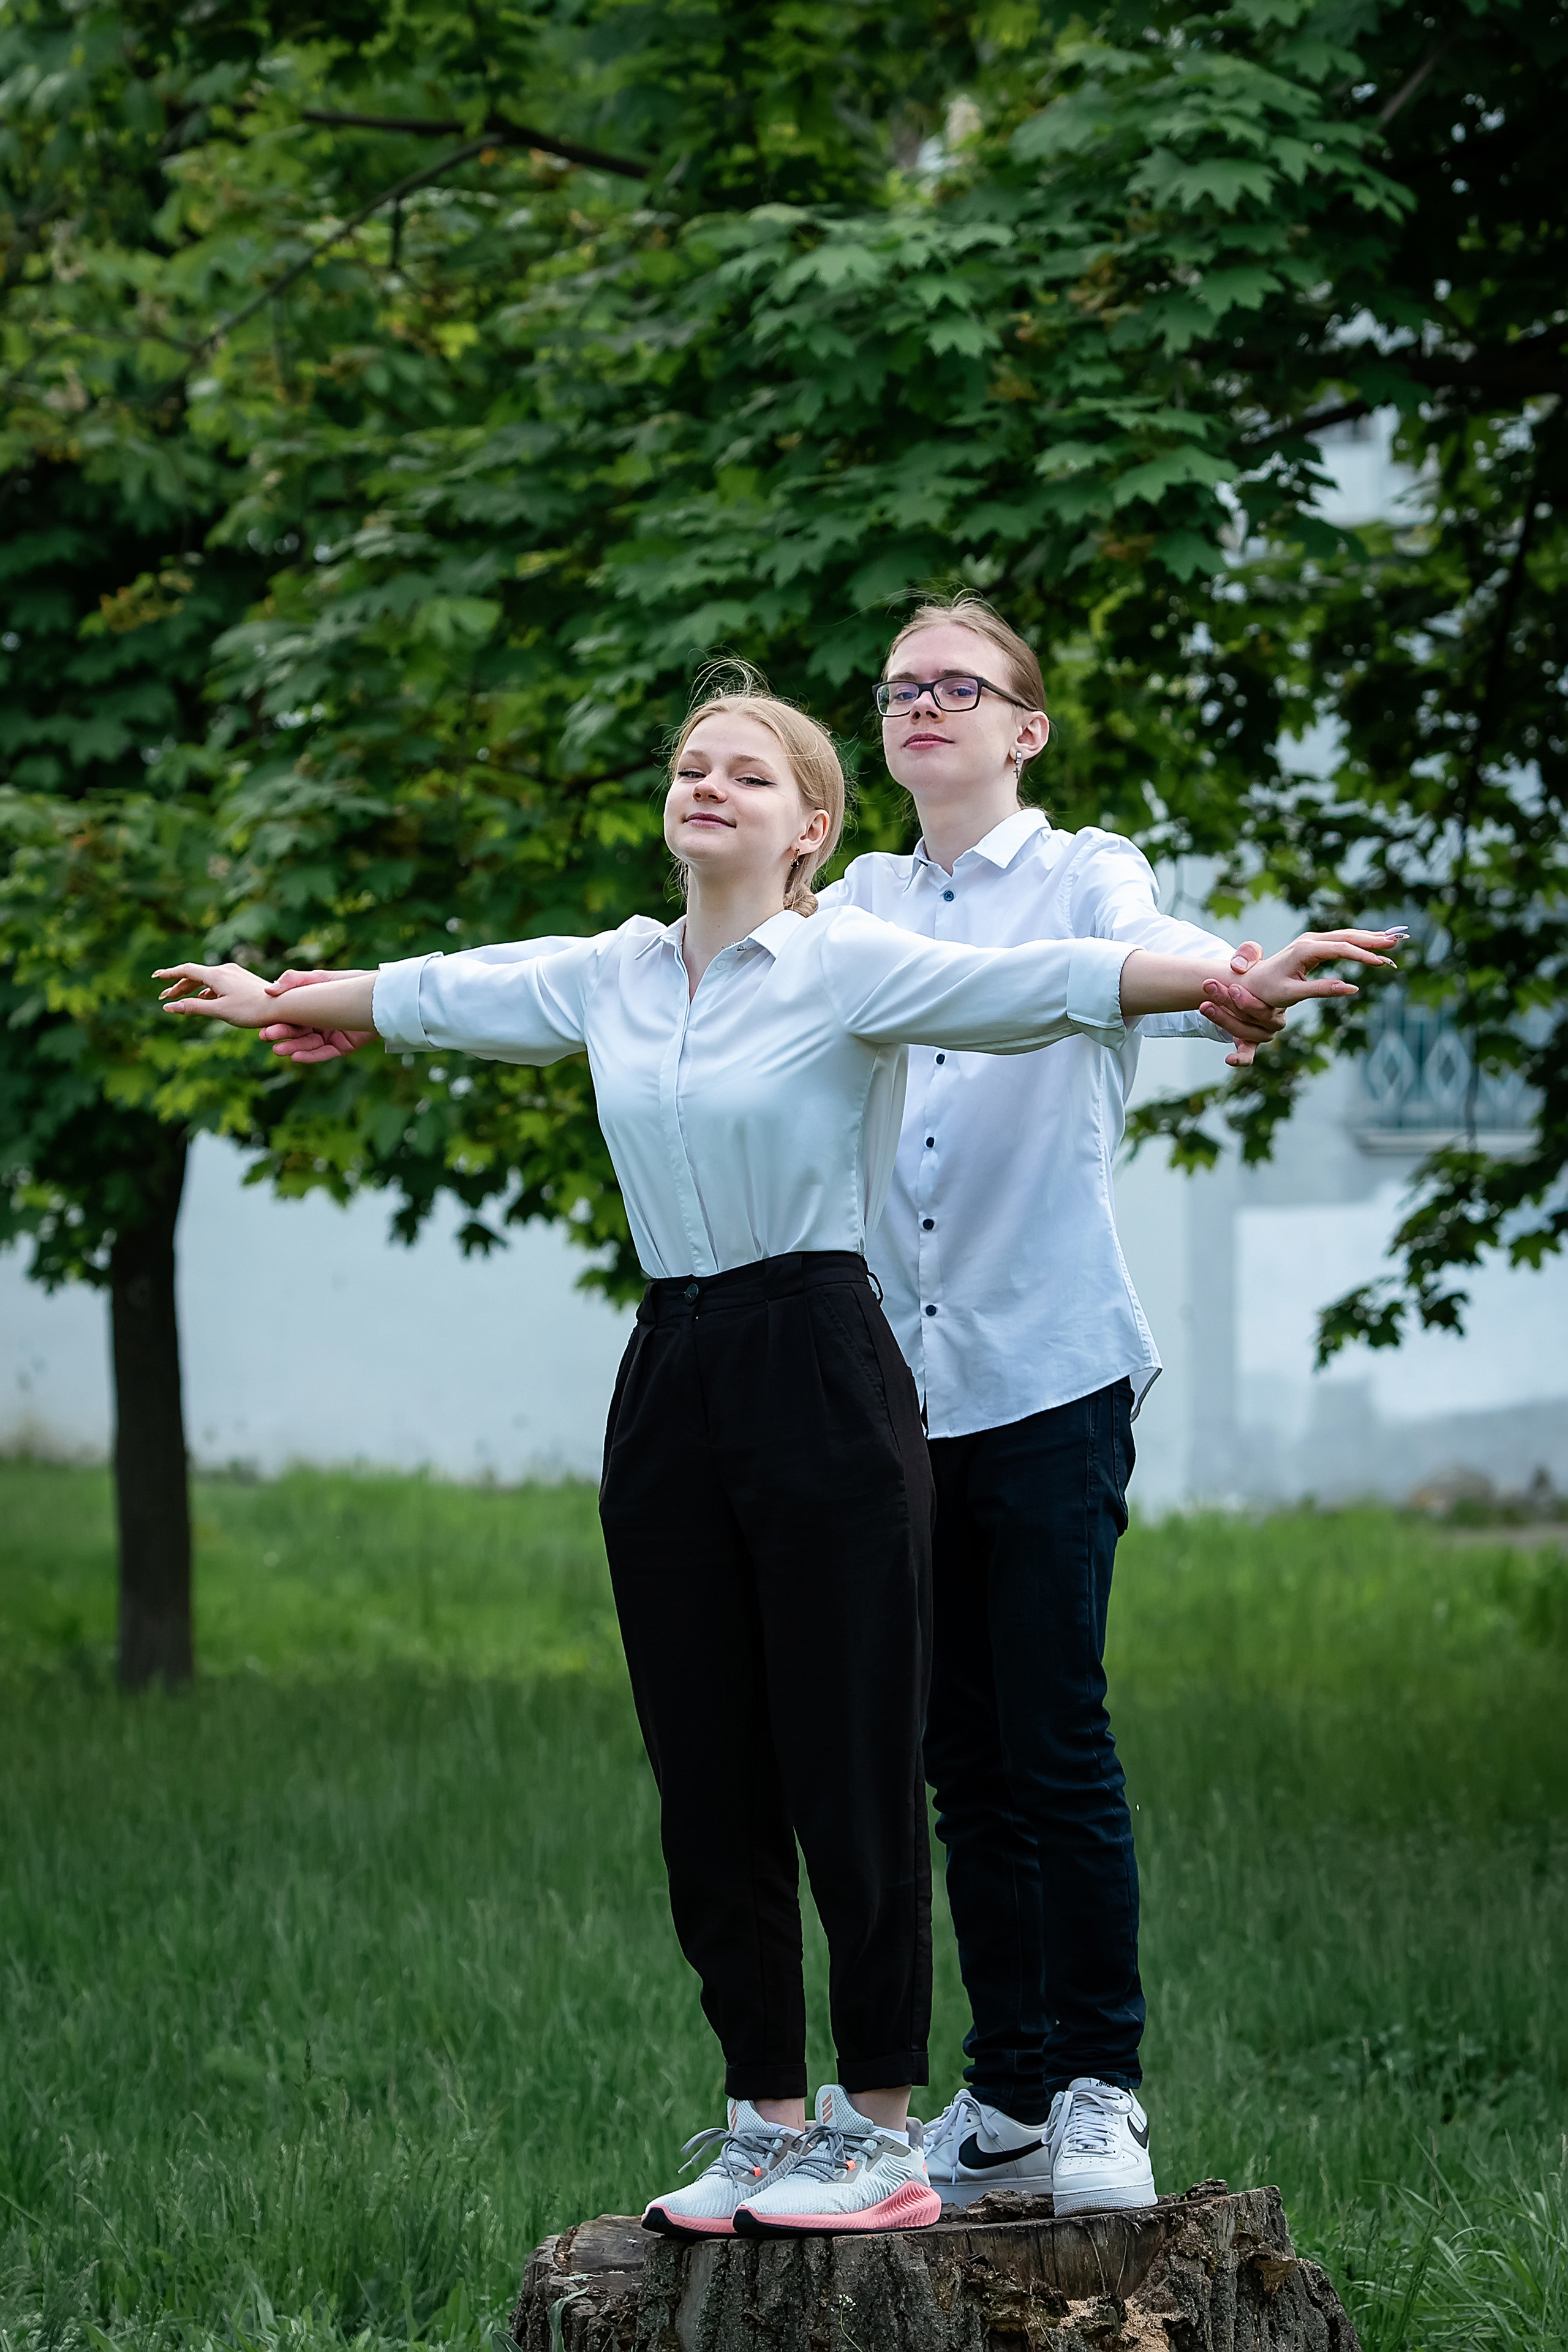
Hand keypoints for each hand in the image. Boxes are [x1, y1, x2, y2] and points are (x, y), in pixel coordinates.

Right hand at [154, 962, 279, 1027]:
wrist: (282, 1005)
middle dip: (178, 986)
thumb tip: (168, 1007)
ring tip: (181, 1000)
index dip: (170, 974)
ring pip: (207, 980)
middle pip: (195, 975)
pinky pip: (218, 983)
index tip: (156, 977)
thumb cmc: (251, 1010)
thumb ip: (192, 1008)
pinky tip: (204, 999)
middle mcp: (225, 970)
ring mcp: (235, 973)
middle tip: (164, 997)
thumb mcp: (218, 1011)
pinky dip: (206, 991)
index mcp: (216, 975)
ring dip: (192, 989)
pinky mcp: (242, 979)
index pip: (186, 970)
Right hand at [259, 968, 373, 1062]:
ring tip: (279, 1049)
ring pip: (308, 1045)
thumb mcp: (318, 978)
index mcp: (310, 1008)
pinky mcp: (342, 1046)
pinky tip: (296, 1057)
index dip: (276, 1023)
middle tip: (267, 1036)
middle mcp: (318, 1023)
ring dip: (293, 1047)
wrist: (379, 996)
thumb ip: (293, 981)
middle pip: (296, 1032)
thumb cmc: (347, 983)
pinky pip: (324, 1053)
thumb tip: (268, 991)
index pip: (289, 1018)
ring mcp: (329, 1036)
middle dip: (281, 1035)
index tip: (263, 1027)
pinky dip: (310, 1056)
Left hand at [1197, 938, 1282, 1067]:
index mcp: (1279, 999)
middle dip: (1227, 1002)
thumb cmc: (1249, 971)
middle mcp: (1273, 1019)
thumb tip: (1237, 966)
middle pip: (1251, 1017)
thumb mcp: (1250, 956)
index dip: (1246, 998)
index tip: (1231, 986)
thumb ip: (1248, 952)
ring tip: (1204, 1005)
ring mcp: (1262, 1033)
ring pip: (1243, 1031)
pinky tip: (1229, 1059)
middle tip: (1209, 987)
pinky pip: (1248, 1056)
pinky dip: (1240, 1059)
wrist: (1242, 987)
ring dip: (1222, 1019)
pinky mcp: (1249, 1044)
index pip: (1265, 1004)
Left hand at [1238, 928, 1402, 1011]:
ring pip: (1346, 935)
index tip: (1381, 962)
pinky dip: (1360, 940)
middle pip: (1347, 936)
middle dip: (1373, 938)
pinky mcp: (1314, 945)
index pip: (1341, 949)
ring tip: (1394, 940)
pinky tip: (1375, 942)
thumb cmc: (1268, 990)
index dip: (1362, 955)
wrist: (1250, 982)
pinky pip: (1341, 939)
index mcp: (1305, 950)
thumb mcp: (1293, 994)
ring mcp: (1312, 940)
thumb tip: (1352, 988)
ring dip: (1370, 936)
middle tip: (1398, 942)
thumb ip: (1322, 990)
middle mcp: (1309, 940)